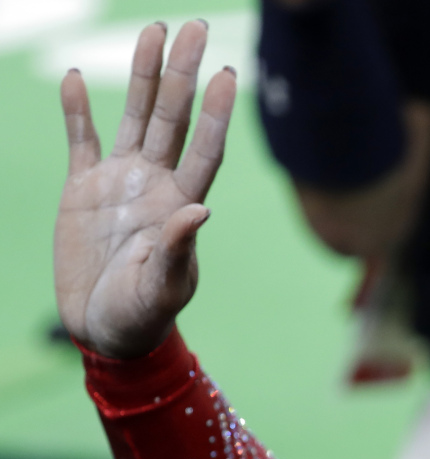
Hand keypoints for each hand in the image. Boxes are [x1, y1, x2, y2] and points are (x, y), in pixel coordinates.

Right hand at [55, 20, 235, 357]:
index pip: (205, 149)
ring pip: (136, 118)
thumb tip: (200, 211)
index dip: (215, 113)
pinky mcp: (84, 190)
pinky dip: (76, 111)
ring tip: (152, 30)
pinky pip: (81, 141)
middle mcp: (157, 184)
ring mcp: (122, 182)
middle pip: (174, 119)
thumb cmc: (143, 315)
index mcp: (182, 205)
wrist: (105, 329)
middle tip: (193, 26)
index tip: (226, 73)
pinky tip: (74, 77)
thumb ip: (178, 251)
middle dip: (182, 74)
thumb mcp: (164, 288)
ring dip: (143, 76)